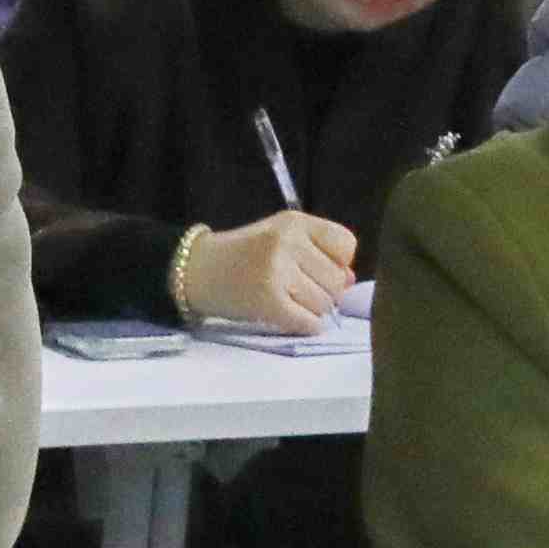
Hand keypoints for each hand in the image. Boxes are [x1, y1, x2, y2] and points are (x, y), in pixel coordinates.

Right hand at [174, 209, 357, 331]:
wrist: (197, 271)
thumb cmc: (244, 253)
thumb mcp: (282, 238)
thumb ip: (319, 252)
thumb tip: (351, 280)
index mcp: (295, 222)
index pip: (346, 244)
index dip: (339, 262)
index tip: (319, 267)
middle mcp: (288, 243)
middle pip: (337, 279)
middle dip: (325, 290)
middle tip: (300, 289)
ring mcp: (277, 272)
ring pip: (325, 304)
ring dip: (313, 309)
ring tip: (289, 300)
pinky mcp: (268, 302)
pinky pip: (309, 323)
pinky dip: (307, 325)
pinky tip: (290, 316)